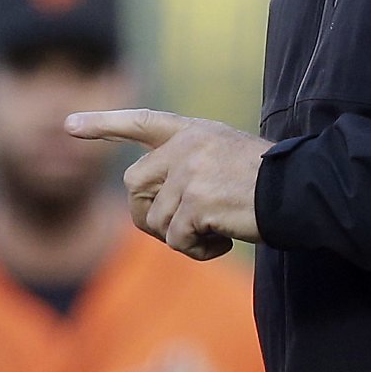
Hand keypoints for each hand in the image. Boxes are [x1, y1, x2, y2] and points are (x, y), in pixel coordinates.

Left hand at [65, 108, 269, 259]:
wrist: (302, 189)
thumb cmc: (270, 182)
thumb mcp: (222, 158)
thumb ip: (185, 168)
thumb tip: (148, 210)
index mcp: (192, 131)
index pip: (140, 121)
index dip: (103, 123)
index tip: (68, 124)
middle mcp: (186, 146)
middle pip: (134, 186)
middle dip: (148, 215)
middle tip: (183, 228)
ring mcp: (189, 173)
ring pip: (154, 220)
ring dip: (180, 237)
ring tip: (216, 229)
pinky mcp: (196, 201)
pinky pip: (177, 240)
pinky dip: (197, 250)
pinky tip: (224, 239)